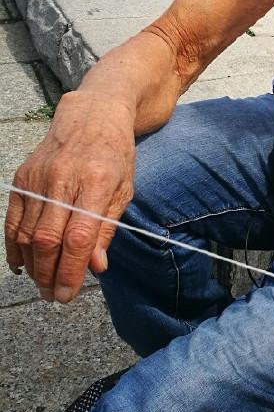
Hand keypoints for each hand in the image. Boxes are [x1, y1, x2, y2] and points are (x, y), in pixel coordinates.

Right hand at [4, 92, 135, 303]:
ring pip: (26, 234)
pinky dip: (14, 246)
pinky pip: (13, 220)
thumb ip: (107, 228)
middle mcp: (61, 181)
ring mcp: (37, 180)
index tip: (68, 294)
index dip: (71, 271)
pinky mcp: (22, 179)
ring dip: (32, 266)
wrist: (92, 115)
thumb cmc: (114, 154)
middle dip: (49, 275)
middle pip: (48, 240)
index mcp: (94, 183)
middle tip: (55, 296)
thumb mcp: (124, 189)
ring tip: (43, 284)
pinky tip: (22, 265)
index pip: (78, 237)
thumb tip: (96, 266)